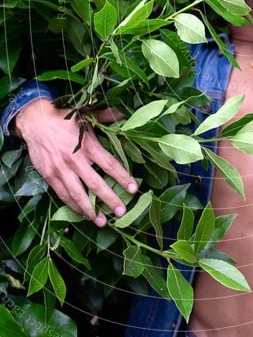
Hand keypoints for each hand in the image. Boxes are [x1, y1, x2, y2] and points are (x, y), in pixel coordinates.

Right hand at [13, 98, 136, 225]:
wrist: (35, 120)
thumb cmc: (64, 118)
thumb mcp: (86, 115)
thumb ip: (105, 117)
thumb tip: (123, 114)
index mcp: (87, 145)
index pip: (109, 164)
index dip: (122, 177)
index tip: (133, 189)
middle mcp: (75, 160)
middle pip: (96, 184)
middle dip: (110, 199)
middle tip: (122, 212)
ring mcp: (61, 169)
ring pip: (77, 194)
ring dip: (90, 209)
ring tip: (102, 221)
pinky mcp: (49, 175)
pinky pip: (62, 194)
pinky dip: (73, 206)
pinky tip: (82, 213)